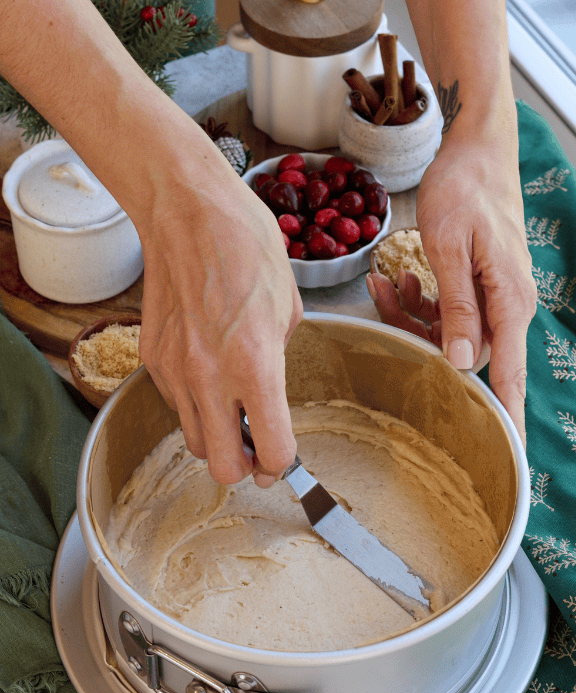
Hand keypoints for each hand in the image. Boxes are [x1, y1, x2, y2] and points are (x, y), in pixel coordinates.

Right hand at [137, 151, 302, 487]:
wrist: (185, 207)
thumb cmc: (244, 244)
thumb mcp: (289, 307)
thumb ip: (280, 363)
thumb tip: (271, 396)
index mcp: (255, 364)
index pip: (272, 452)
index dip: (282, 463)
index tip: (283, 454)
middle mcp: (211, 375)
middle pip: (224, 468)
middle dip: (244, 467)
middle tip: (256, 446)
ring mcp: (175, 369)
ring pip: (195, 444)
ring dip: (217, 439)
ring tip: (232, 413)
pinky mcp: (152, 358)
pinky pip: (176, 406)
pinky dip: (194, 406)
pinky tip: (208, 377)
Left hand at [368, 129, 535, 441]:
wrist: (480, 147)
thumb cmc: (468, 186)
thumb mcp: (450, 245)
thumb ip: (457, 307)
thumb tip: (461, 362)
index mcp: (509, 304)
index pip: (509, 376)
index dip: (506, 418)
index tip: (505, 456)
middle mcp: (509, 308)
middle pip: (471, 357)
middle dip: (425, 348)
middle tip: (387, 308)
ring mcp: (496, 299)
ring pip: (454, 336)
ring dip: (415, 320)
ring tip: (386, 286)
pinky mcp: (481, 288)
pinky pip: (451, 313)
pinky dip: (421, 304)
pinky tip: (397, 282)